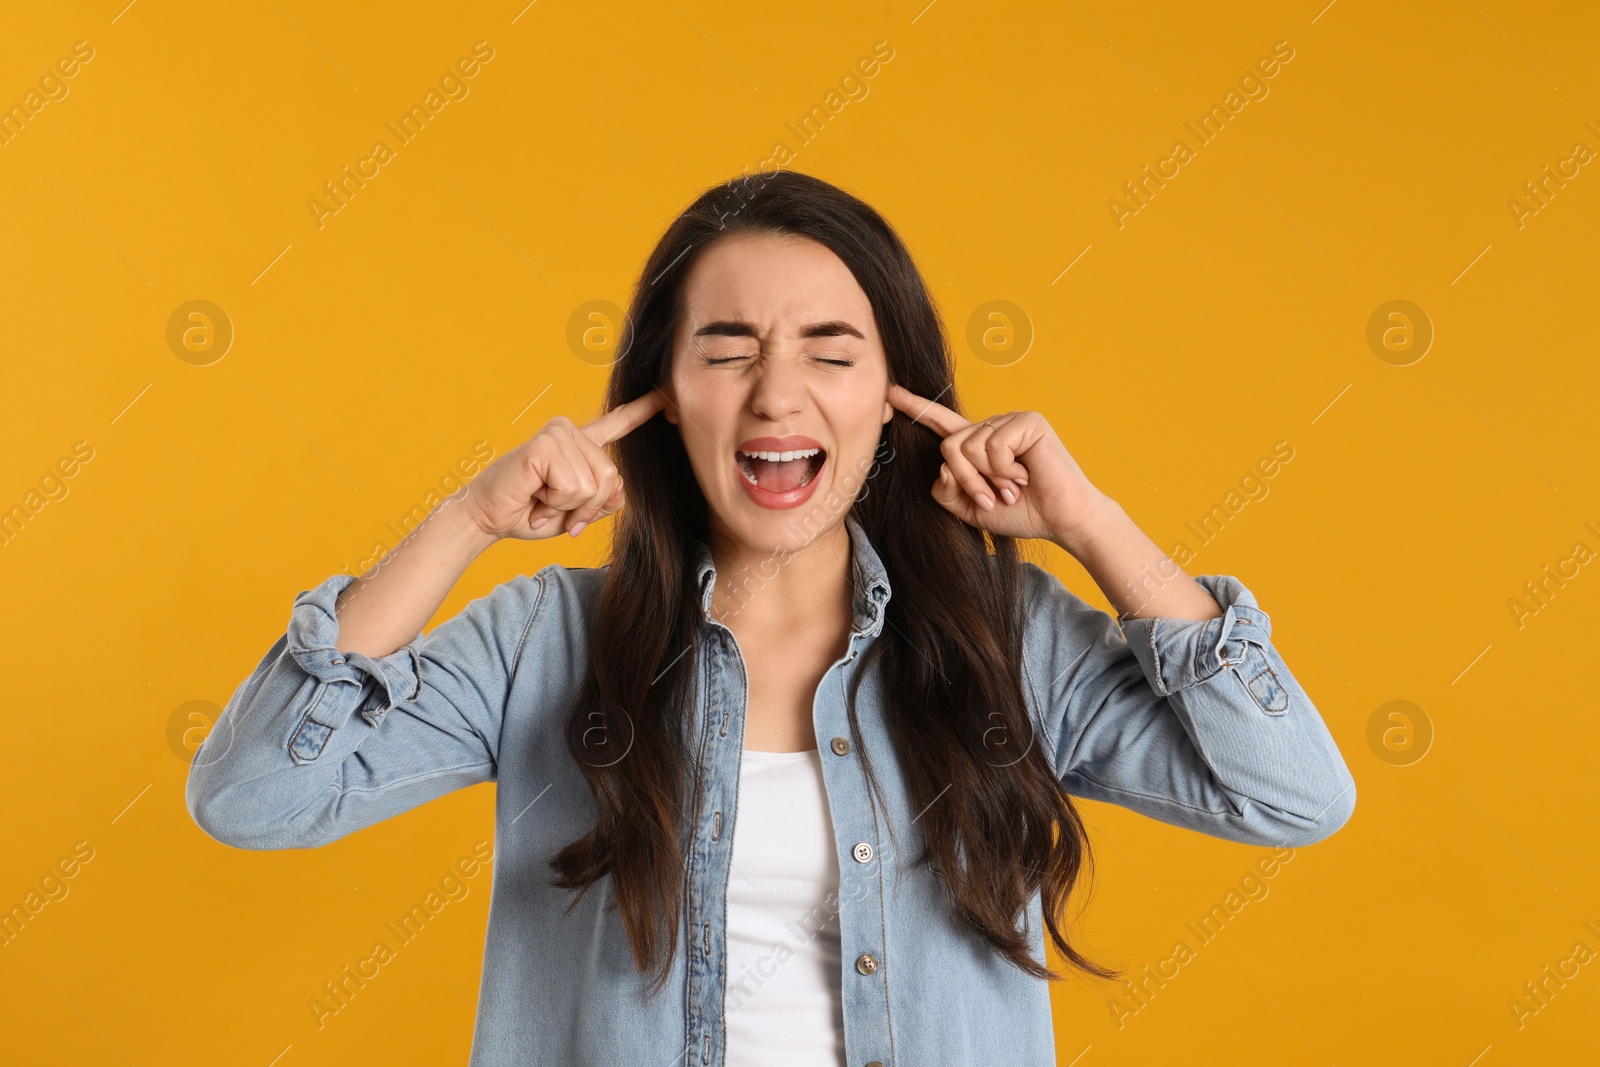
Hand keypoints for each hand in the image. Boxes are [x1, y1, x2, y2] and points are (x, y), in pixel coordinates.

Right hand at [464, 389, 665, 540]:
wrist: (488, 518)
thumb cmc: (529, 513)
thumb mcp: (576, 514)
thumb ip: (603, 502)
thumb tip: (619, 488)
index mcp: (580, 445)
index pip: (617, 424)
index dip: (643, 410)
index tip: (666, 394)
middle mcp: (571, 432)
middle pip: (611, 477)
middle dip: (586, 508)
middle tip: (554, 509)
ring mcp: (558, 434)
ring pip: (594, 485)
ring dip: (568, 507)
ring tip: (541, 500)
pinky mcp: (546, 445)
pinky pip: (573, 487)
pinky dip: (555, 502)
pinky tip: (534, 493)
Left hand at [887, 384, 1113, 548]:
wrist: (1060, 520)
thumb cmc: (1022, 512)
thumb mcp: (972, 508)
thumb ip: (947, 491)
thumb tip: (941, 467)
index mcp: (976, 445)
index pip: (940, 423)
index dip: (915, 407)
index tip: (890, 392)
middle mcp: (990, 428)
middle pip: (948, 447)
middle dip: (968, 481)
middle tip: (995, 497)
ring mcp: (1009, 421)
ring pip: (967, 447)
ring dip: (988, 478)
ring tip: (1013, 487)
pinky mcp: (1028, 421)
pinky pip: (993, 445)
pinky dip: (1005, 469)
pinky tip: (1025, 475)